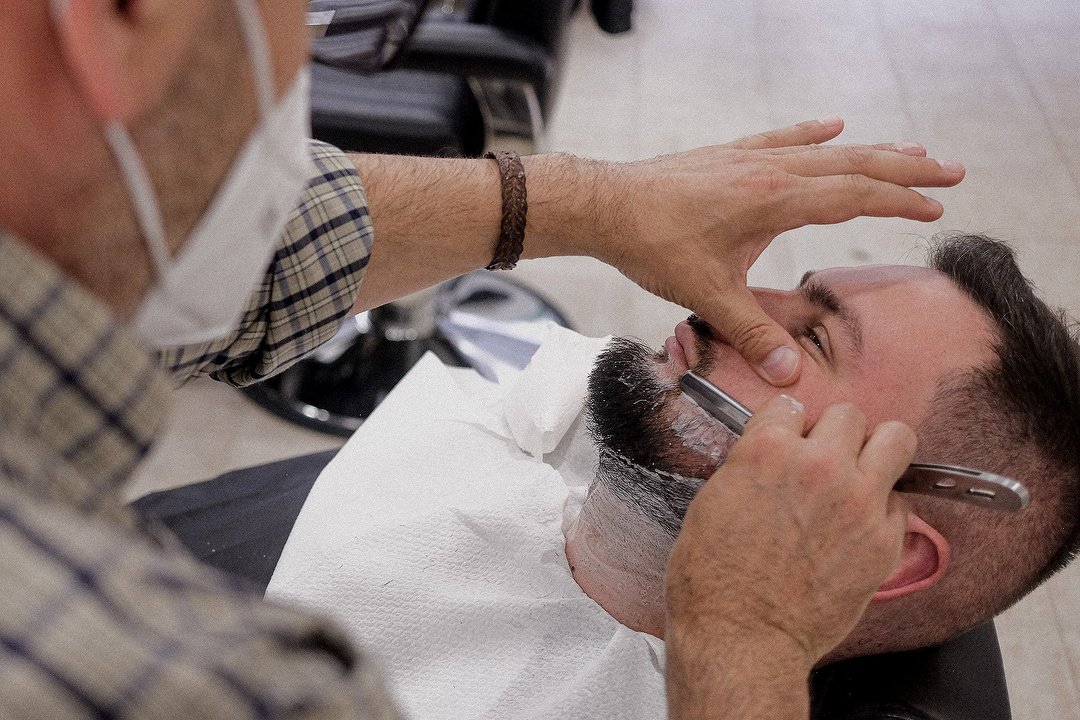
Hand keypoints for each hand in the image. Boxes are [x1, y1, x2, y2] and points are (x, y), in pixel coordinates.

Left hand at [596, 118, 964, 385]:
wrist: (604, 206)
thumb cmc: (651, 244)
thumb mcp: (706, 295)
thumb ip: (752, 333)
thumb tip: (791, 374)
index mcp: (772, 201)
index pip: (854, 196)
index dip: (899, 200)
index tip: (937, 207)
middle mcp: (769, 171)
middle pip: (852, 163)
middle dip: (906, 167)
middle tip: (951, 169)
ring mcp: (748, 158)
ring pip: (824, 149)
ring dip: (870, 149)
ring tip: (911, 148)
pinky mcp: (727, 157)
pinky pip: (780, 138)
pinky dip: (812, 133)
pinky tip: (832, 124)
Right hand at [664, 395, 914, 718]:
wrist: (741, 637)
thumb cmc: (713, 578)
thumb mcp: (713, 500)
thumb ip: (752, 465)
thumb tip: (771, 455)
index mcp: (767, 449)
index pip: (791, 405)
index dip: (786, 426)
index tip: (785, 442)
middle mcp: (819, 465)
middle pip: (850, 415)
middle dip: (836, 434)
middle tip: (824, 459)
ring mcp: (859, 501)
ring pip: (897, 439)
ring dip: (878, 453)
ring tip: (861, 474)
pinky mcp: (884, 540)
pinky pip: (901, 503)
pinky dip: (884, 509)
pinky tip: (859, 527)